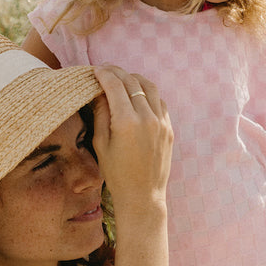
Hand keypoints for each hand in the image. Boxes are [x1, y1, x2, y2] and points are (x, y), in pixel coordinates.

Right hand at [90, 66, 172, 219]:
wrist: (143, 195)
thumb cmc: (116, 173)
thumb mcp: (101, 144)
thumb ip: (101, 114)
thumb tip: (99, 92)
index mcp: (126, 122)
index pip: (115, 86)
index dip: (104, 74)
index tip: (96, 70)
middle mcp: (146, 118)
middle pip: (132, 82)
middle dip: (117, 73)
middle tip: (106, 70)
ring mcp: (161, 122)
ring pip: (149, 87)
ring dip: (135, 78)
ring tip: (123, 78)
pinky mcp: (169, 128)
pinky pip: (159, 101)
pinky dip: (148, 92)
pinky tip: (138, 94)